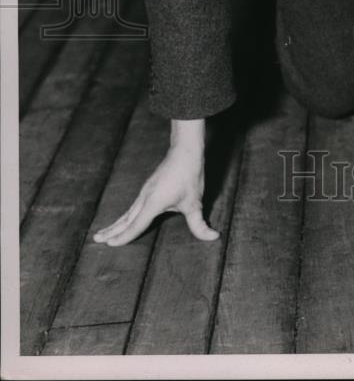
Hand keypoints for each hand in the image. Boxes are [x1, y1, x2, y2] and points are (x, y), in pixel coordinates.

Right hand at [93, 119, 218, 245]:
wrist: (185, 151)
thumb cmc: (189, 176)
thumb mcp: (195, 202)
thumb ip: (200, 224)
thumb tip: (213, 237)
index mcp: (153, 202)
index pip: (136, 225)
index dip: (124, 237)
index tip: (110, 245)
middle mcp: (145, 198)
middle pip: (126, 219)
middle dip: (112, 230)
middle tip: (96, 240)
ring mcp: (145, 192)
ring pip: (127, 212)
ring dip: (115, 223)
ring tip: (102, 233)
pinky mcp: (148, 188)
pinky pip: (133, 206)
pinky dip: (124, 216)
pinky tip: (123, 219)